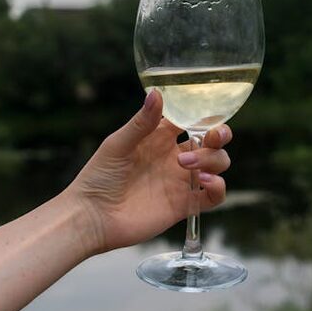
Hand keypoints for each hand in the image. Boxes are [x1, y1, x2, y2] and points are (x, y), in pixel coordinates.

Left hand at [69, 90, 232, 252]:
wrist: (91, 217)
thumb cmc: (98, 177)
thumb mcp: (118, 144)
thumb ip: (141, 122)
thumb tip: (157, 93)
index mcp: (159, 138)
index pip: (191, 119)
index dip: (204, 113)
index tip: (209, 110)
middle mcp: (175, 157)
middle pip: (212, 141)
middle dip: (220, 134)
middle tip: (212, 136)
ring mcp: (181, 181)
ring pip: (217, 164)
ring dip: (213, 159)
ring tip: (186, 165)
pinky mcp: (184, 205)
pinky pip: (213, 196)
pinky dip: (219, 187)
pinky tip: (205, 182)